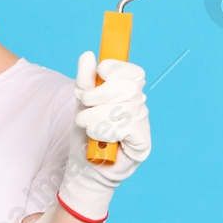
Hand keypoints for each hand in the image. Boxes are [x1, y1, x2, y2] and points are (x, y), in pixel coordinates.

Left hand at [56, 51, 150, 222]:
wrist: (83, 167)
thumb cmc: (85, 135)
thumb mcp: (80, 104)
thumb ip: (85, 81)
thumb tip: (88, 55)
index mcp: (127, 95)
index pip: (134, 74)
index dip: (120, 68)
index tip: (102, 69)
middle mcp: (138, 107)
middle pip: (129, 88)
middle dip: (100, 94)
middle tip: (85, 105)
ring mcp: (142, 125)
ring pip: (123, 109)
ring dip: (96, 116)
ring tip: (86, 125)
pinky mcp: (142, 143)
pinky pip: (125, 128)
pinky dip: (104, 130)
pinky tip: (98, 138)